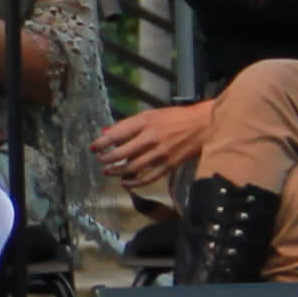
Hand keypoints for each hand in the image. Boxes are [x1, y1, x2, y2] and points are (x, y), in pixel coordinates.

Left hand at [96, 99, 217, 182]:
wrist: (204, 125)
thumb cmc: (176, 118)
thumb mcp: (152, 114)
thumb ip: (129, 124)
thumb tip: (105, 132)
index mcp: (147, 122)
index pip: (118, 133)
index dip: (102, 142)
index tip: (93, 147)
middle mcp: (152, 137)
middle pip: (122, 152)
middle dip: (107, 159)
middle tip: (100, 161)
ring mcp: (161, 153)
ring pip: (133, 167)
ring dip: (117, 171)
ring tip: (108, 172)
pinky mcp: (169, 165)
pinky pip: (148, 177)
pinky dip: (135, 182)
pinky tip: (126, 182)